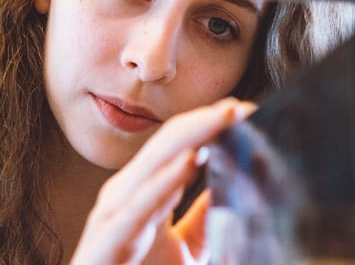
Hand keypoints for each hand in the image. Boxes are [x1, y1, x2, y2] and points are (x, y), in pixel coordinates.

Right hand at [70, 97, 256, 264]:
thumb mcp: (185, 249)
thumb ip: (202, 220)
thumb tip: (228, 189)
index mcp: (142, 191)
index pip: (177, 145)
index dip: (208, 124)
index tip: (244, 112)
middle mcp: (126, 193)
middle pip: (168, 144)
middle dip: (204, 120)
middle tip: (239, 106)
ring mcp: (114, 211)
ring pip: (154, 162)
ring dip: (191, 136)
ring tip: (222, 118)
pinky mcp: (110, 236)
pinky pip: (141, 204)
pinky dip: (166, 179)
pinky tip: (190, 161)